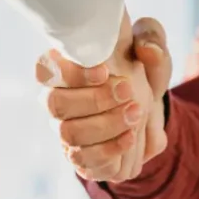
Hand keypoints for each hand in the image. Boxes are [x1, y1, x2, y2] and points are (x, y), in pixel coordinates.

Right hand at [35, 13, 171, 182]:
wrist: (151, 115)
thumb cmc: (141, 75)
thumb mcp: (151, 51)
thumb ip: (152, 39)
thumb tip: (147, 50)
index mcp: (66, 69)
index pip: (45, 69)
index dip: (69, 72)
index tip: (104, 71)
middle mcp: (58, 101)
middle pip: (54, 103)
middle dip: (94, 99)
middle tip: (128, 91)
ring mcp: (66, 131)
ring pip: (68, 133)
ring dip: (106, 124)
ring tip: (136, 113)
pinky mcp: (81, 157)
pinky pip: (83, 159)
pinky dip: (110, 149)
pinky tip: (131, 137)